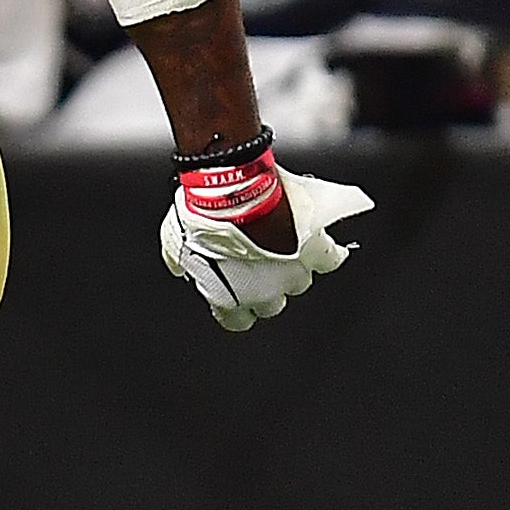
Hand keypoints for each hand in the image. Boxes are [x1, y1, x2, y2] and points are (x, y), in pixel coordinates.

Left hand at [160, 164, 374, 329]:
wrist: (230, 190)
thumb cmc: (202, 213)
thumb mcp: (179, 242)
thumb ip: (183, 260)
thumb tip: (180, 264)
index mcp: (227, 297)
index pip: (238, 319)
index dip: (240, 303)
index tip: (238, 289)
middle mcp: (263, 291)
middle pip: (272, 301)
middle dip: (267, 282)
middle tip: (261, 258)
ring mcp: (292, 272)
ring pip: (300, 281)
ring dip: (294, 264)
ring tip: (285, 241)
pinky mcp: (315, 250)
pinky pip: (330, 259)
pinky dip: (326, 250)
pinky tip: (320, 239)